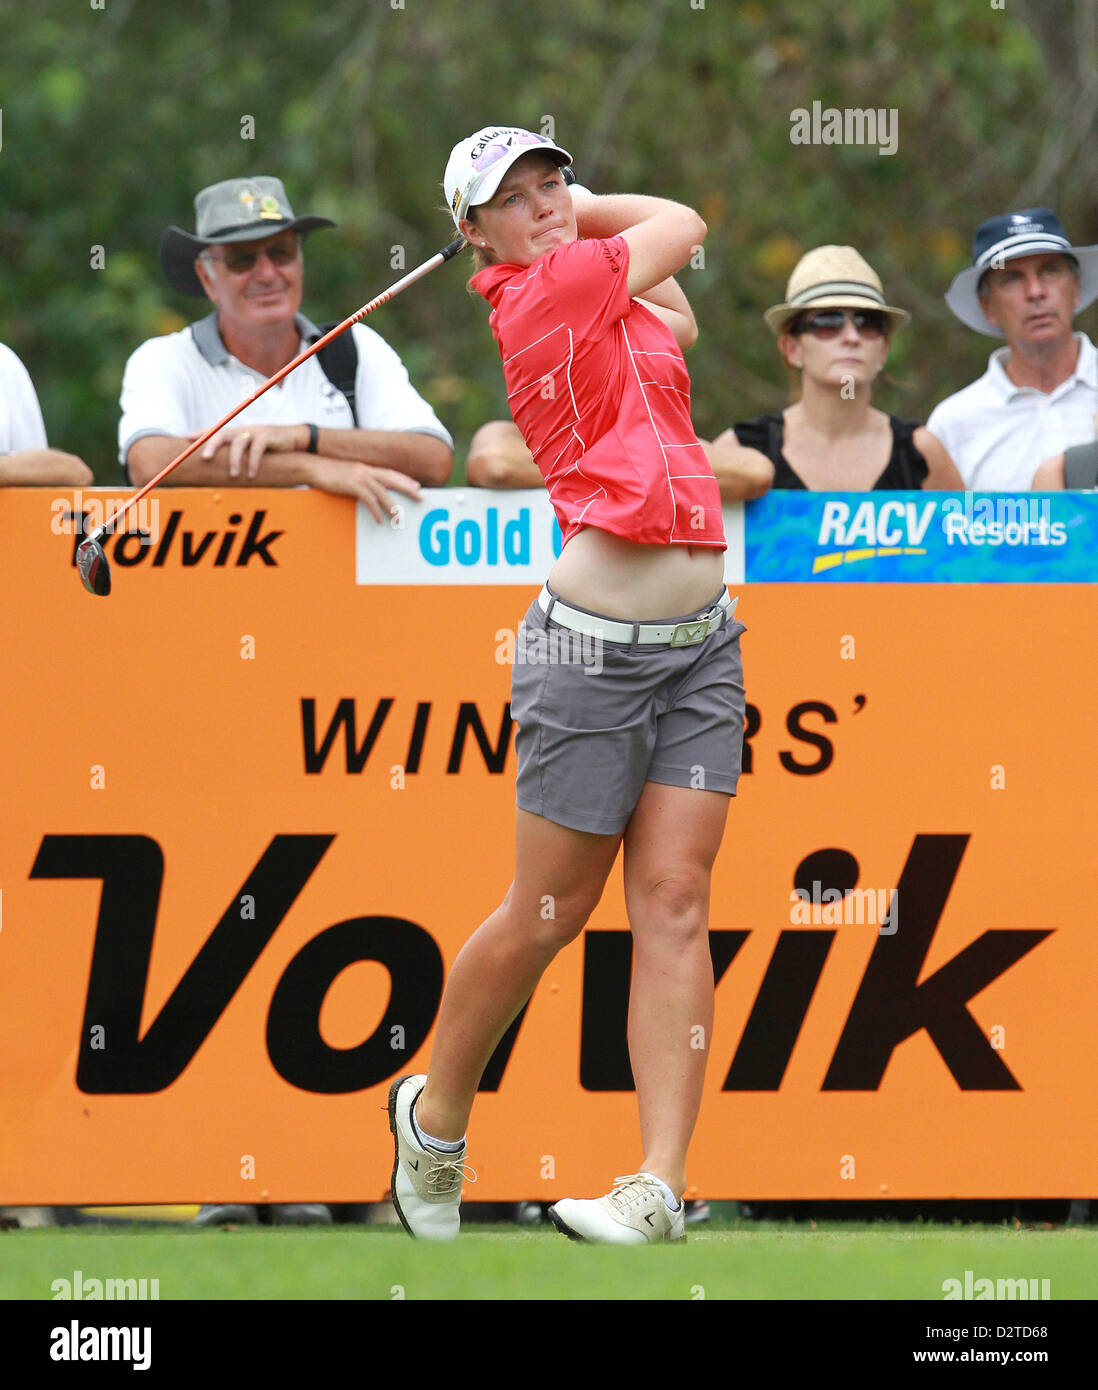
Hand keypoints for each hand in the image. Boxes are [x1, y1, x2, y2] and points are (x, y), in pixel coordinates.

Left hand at [191, 423, 307, 478]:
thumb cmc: (269, 447)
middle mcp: (242, 430)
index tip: (187, 438)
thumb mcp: (251, 448)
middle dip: (211, 444)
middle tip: (205, 457)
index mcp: (235, 433)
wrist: (292, 439)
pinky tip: (252, 474)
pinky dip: (253, 462)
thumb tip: (222, 467)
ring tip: (234, 475)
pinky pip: (257, 449)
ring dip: (235, 460)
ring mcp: (254, 432)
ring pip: (239, 443)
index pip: (214, 431)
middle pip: (222, 433)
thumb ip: (237, 453)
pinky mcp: (266, 436)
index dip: (201, 433)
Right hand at [303, 457, 423, 520]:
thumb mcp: (346, 475)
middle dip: (408, 488)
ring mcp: (360, 476)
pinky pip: (368, 499)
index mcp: (366, 468)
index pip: (390, 473)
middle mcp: (366, 470)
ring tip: (399, 518)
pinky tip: (379, 519)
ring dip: (393, 506)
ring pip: (383, 492)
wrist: (311, 466)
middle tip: (421, 496)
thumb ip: (357, 481)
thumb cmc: (326, 472)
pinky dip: (376, 510)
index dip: (404, 479)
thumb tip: (365, 492)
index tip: (416, 485)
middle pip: (393, 479)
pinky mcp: (352, 484)